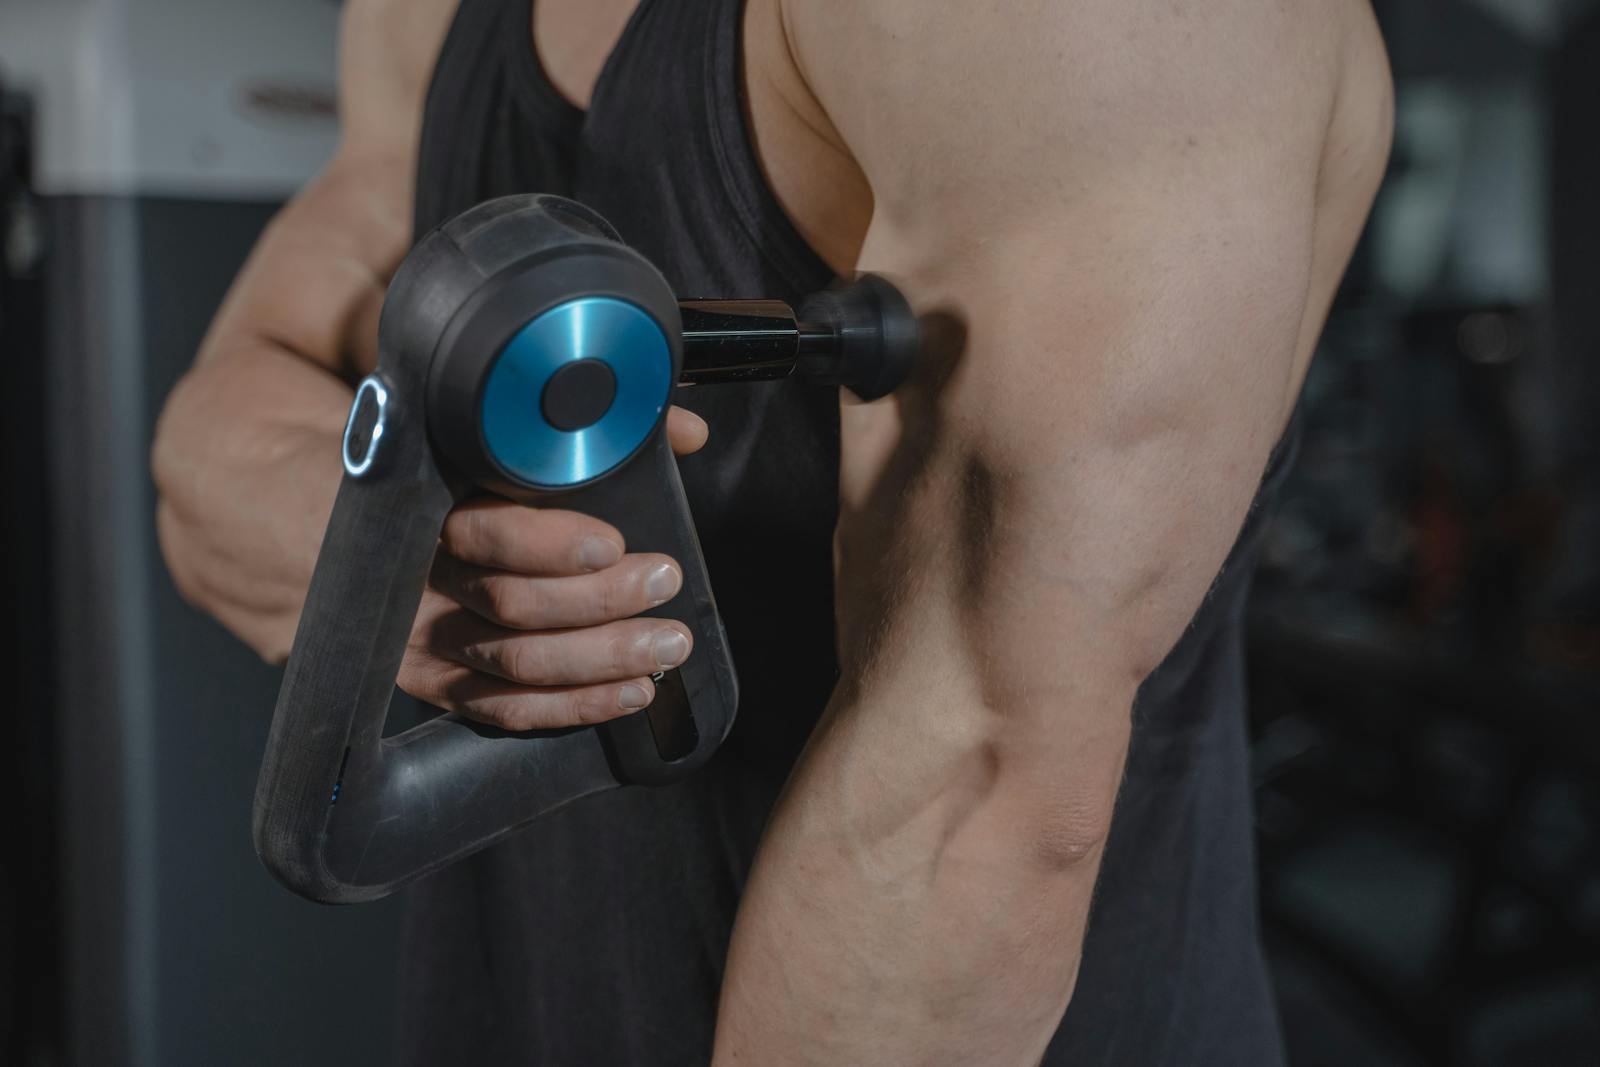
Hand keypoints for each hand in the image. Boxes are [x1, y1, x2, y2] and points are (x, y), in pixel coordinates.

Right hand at [398, 406, 708, 728]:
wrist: (389, 537)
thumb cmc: (482, 488)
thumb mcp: (528, 453)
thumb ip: (606, 437)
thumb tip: (688, 432)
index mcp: (439, 505)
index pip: (488, 531)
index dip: (552, 545)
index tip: (613, 545)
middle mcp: (424, 573)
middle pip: (511, 601)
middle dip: (600, 601)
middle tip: (662, 583)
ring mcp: (423, 634)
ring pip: (516, 660)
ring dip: (603, 658)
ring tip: (665, 644)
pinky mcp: (431, 681)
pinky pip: (505, 709)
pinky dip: (575, 705)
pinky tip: (630, 691)